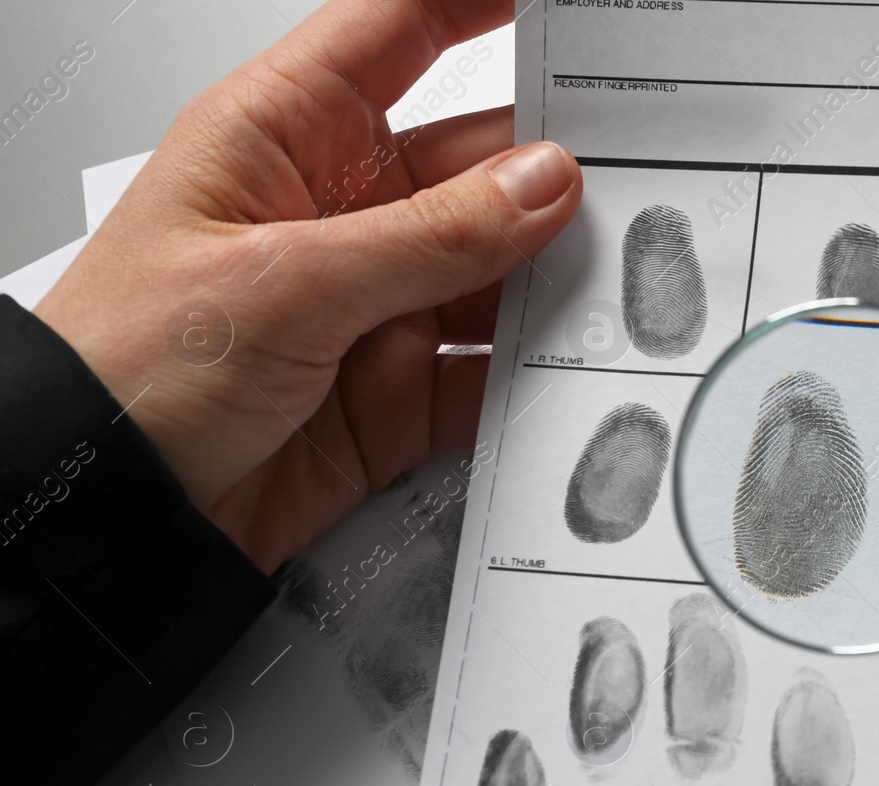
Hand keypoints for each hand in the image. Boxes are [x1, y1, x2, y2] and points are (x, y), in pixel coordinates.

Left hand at [34, 0, 579, 571]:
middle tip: (639, 182)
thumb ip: (430, 238)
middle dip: (557, 174)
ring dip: (557, 281)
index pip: (397, 29)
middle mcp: (340, 211)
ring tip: (622, 284)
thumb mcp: (285, 284)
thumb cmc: (130, 369)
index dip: (481, 2)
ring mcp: (376, 302)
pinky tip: (575, 368)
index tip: (573, 11)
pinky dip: (537, 373)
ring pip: (500, 271)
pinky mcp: (399, 389)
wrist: (108, 512)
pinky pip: (491, 370)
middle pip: (478, 163)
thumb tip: (545, 184)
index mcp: (286, 136)